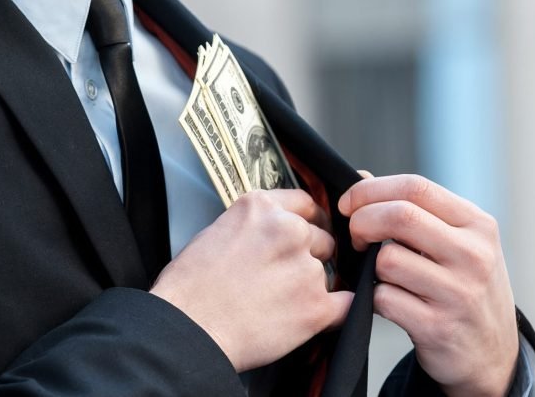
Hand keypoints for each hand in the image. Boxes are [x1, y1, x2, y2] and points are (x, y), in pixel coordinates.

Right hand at [150, 190, 352, 371]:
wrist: (188, 329)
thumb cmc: (190, 288)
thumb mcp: (216, 232)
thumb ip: (254, 227)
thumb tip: (271, 236)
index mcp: (261, 208)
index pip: (306, 204)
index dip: (309, 221)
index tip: (309, 232)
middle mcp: (288, 230)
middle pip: (321, 239)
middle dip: (308, 257)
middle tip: (281, 279)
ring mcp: (306, 268)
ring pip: (327, 274)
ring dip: (312, 286)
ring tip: (278, 305)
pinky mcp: (316, 306)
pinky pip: (346, 304)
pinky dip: (335, 311)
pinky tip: (313, 317)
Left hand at [338, 174, 518, 396]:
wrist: (491, 355)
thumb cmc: (465, 288)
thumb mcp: (457, 243)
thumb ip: (415, 210)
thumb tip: (361, 178)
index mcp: (478, 225)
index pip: (416, 187)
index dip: (370, 190)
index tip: (349, 204)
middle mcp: (474, 255)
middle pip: (400, 216)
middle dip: (362, 222)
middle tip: (355, 237)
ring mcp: (459, 293)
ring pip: (387, 260)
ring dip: (370, 267)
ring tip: (384, 276)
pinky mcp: (438, 327)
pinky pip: (383, 299)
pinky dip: (373, 298)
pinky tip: (389, 301)